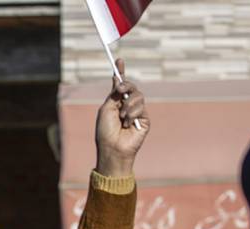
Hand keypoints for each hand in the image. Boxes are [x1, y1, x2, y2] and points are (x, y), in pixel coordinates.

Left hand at [95, 59, 149, 177]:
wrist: (113, 148)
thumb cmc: (105, 131)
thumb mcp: (106, 109)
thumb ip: (114, 94)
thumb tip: (117, 77)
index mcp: (116, 103)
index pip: (120, 85)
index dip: (121, 72)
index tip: (119, 60)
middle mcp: (127, 106)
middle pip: (131, 87)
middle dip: (126, 84)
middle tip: (120, 88)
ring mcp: (137, 112)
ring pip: (138, 95)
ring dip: (128, 105)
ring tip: (122, 117)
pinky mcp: (145, 118)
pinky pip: (141, 107)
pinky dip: (132, 113)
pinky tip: (128, 123)